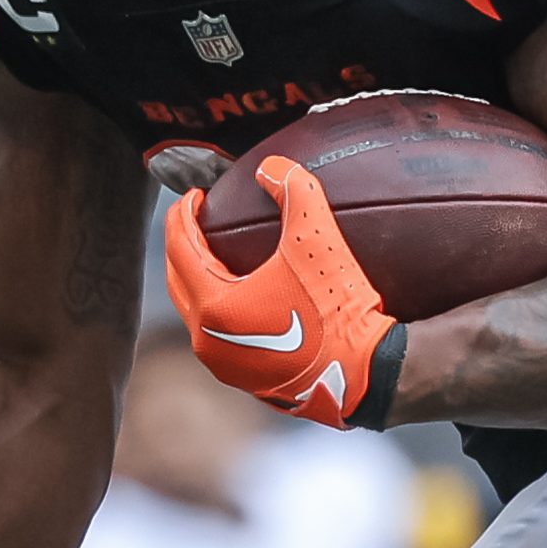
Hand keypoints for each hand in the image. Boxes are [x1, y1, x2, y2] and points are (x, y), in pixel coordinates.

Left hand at [161, 157, 397, 428]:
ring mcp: (225, 366)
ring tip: (217, 258)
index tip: (196, 197)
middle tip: (198, 223)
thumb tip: (273, 166)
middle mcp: (208, 340)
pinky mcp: (247, 380)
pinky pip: (220, 336)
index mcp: (214, 306)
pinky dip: (222, 309)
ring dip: (201, 281)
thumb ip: (296, 194)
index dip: (183, 215)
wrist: (368, 376)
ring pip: (197, 313)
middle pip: (179, 282)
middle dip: (183, 248)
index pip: (180, 248)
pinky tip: (247, 298)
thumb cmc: (339, 311)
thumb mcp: (319, 243)